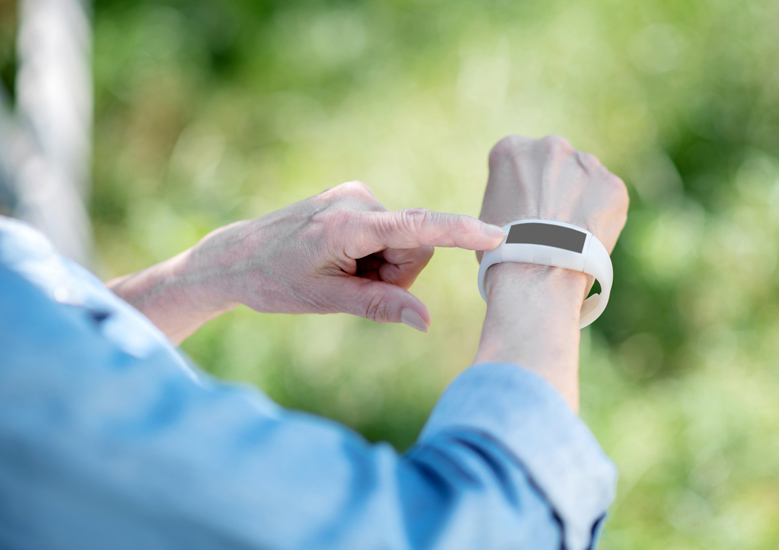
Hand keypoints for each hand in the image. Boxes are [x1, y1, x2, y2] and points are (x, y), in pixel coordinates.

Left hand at [195, 180, 505, 328]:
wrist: (235, 257)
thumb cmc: (274, 282)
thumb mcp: (326, 301)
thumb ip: (380, 306)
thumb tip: (426, 321)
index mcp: (348, 225)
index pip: (416, 227)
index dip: (460, 232)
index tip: (496, 234)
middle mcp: (357, 200)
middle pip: (417, 244)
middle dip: (398, 273)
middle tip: (354, 287)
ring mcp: (355, 195)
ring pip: (405, 240)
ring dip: (384, 265)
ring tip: (342, 273)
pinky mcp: (354, 198)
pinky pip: (389, 230)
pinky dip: (375, 253)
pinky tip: (341, 260)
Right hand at [472, 135, 628, 411]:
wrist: (535, 282)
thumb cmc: (497, 266)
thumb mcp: (482, 231)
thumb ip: (498, 209)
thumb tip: (500, 232)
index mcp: (507, 150)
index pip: (518, 164)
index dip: (523, 200)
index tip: (525, 225)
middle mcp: (547, 145)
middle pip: (556, 168)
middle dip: (555, 197)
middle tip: (551, 236)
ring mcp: (584, 163)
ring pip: (586, 182)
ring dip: (581, 207)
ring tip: (571, 246)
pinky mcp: (613, 186)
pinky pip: (608, 199)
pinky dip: (603, 221)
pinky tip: (590, 244)